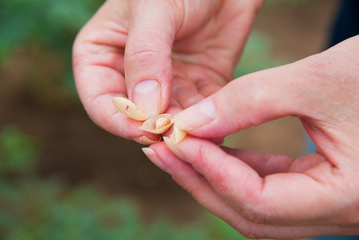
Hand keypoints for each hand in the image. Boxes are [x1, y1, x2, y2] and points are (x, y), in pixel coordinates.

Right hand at [72, 0, 262, 142]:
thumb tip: (144, 108)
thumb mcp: (154, 9)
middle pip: (137, 118)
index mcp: (102, 56)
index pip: (101, 101)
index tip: (145, 130)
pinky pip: (200, 114)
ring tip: (199, 137)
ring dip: (184, 132)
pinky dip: (207, 126)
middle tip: (177, 136)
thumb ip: (145, 55)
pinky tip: (215, 132)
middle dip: (157, 130)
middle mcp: (131, 76)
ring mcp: (166, 85)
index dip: (119, 121)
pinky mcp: (197, 87)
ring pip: (170, 121)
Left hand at [144, 36, 358, 237]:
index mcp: (348, 198)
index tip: (177, 137)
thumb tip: (192, 120)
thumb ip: (252, 100)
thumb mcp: (318, 80)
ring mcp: (327, 204)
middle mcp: (338, 213)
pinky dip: (235, 168)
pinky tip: (211, 145)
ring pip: (254, 204)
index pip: (261, 202)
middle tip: (161, 149)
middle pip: (250, 213)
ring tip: (176, 147)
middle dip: (200, 179)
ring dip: (212, 175)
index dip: (214, 169)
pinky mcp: (318, 186)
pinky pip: (267, 186)